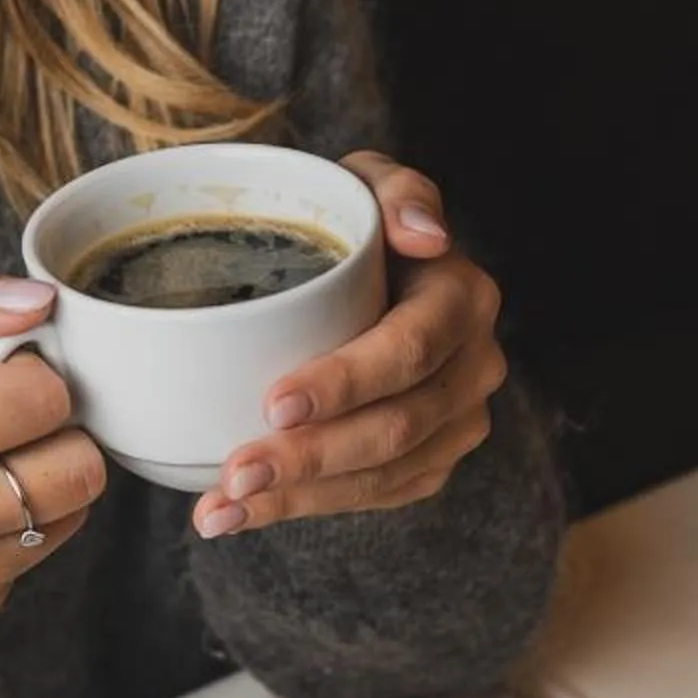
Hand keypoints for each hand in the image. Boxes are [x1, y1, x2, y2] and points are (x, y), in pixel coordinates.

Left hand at [194, 152, 506, 536]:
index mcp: (465, 299)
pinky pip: (373, 497)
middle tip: (236, 473)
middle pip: (397, 426)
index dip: (347, 382)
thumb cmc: (355, 224)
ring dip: (298, 498)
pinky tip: (243, 515)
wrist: (370, 272)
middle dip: (313, 457)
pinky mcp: (431, 462)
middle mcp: (475, 368)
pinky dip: (304, 508)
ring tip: (221, 508)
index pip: (411, 350)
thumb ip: (397, 190)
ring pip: (384, 475)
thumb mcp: (369, 182)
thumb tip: (428, 235)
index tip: (274, 403)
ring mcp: (458, 424)